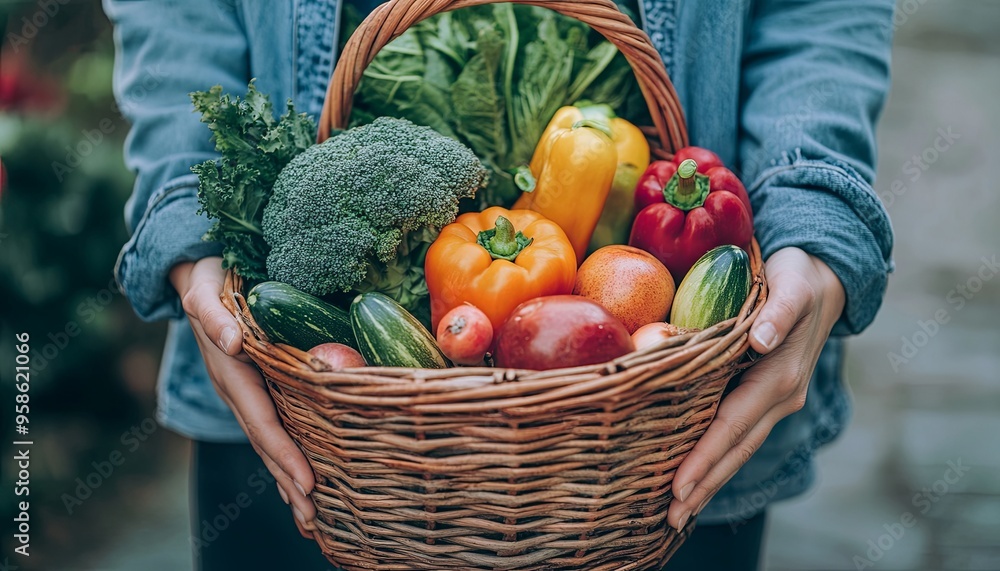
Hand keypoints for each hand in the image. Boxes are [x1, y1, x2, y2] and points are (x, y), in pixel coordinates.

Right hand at [171, 257, 317, 538]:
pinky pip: (273, 427)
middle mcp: (238, 390)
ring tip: (311, 515)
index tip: (307, 482)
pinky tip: (302, 479)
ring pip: (269, 441)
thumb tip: (231, 342)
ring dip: (288, 477)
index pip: (262, 421)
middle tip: (314, 519)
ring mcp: (246, 391)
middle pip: (266, 444)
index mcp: (231, 373)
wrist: (197, 273)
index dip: (283, 453)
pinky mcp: (256, 387)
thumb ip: (214, 315)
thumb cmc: (208, 278)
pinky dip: (287, 456)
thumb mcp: (205, 290)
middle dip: (288, 481)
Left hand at [666, 247, 845, 529]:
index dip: (706, 456)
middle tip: (670, 518)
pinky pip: (739, 435)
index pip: (733, 425)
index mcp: (780, 378)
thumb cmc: (797, 276)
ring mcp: (776, 401)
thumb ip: (780, 311)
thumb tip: (761, 340)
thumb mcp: (792, 283)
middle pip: (736, 449)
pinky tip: (697, 476)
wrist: (823, 278)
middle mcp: (780, 398)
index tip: (678, 486)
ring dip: (710, 481)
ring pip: (739, 448)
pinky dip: (718, 460)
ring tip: (679, 513)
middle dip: (704, 485)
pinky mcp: (767, 397)